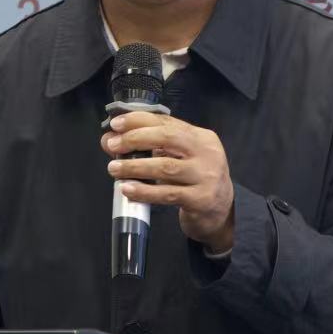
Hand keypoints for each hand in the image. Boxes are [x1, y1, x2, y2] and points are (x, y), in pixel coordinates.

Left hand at [102, 112, 235, 253]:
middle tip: (113, 145)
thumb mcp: (179, 159)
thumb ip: (150, 148)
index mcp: (201, 137)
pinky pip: (167, 194)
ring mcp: (205, 176)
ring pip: (165, 167)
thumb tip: (110, 139)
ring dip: (135, 166)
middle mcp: (207, 153)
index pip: (167, 121)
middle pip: (168, 138)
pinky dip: (144, 191)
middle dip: (136, 138)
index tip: (116, 124)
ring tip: (114, 168)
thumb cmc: (195, 181)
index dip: (139, 120)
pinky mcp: (200, 199)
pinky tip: (128, 189)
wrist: (222, 213)